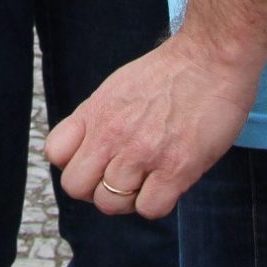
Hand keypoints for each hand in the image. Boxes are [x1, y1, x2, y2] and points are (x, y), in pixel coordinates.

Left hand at [46, 34, 257, 219]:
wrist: (210, 58)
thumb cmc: (170, 72)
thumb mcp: (117, 87)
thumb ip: (99, 118)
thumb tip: (92, 149)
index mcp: (95, 112)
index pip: (56, 154)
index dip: (74, 163)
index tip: (96, 161)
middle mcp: (112, 134)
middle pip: (76, 186)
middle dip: (95, 190)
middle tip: (121, 179)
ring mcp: (142, 152)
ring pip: (110, 204)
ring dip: (129, 199)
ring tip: (149, 179)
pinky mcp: (176, 168)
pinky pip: (149, 209)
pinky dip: (157, 203)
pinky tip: (168, 184)